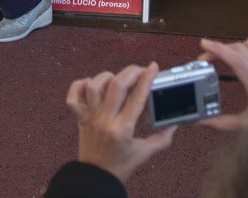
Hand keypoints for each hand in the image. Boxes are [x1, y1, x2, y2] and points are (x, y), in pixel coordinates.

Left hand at [65, 63, 175, 184]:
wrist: (96, 178)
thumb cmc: (120, 167)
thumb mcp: (144, 153)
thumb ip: (161, 138)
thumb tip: (174, 124)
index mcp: (123, 129)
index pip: (137, 97)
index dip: (147, 79)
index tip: (153, 68)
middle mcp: (105, 120)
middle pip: (117, 85)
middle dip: (131, 72)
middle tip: (140, 70)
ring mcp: (90, 117)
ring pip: (94, 86)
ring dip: (107, 77)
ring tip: (117, 79)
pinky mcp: (80, 118)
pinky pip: (73, 97)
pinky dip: (79, 85)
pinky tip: (91, 83)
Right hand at [195, 36, 247, 131]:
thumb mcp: (247, 126)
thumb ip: (222, 123)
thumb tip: (202, 121)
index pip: (236, 60)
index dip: (218, 49)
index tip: (205, 44)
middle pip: (239, 49)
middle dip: (221, 49)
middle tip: (209, 57)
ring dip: (237, 47)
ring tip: (228, 57)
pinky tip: (247, 64)